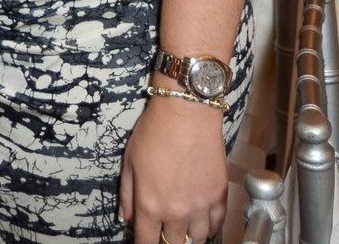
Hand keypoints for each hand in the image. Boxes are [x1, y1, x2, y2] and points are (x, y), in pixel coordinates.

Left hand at [119, 93, 227, 243]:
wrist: (186, 113)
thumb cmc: (154, 132)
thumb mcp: (129, 160)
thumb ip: (127, 194)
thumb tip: (126, 218)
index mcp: (151, 204)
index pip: (146, 243)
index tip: (143, 241)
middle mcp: (177, 212)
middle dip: (165, 242)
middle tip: (161, 231)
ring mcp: (201, 206)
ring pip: (197, 240)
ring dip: (187, 237)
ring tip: (181, 229)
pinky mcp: (219, 196)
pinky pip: (217, 225)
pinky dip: (209, 227)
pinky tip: (201, 221)